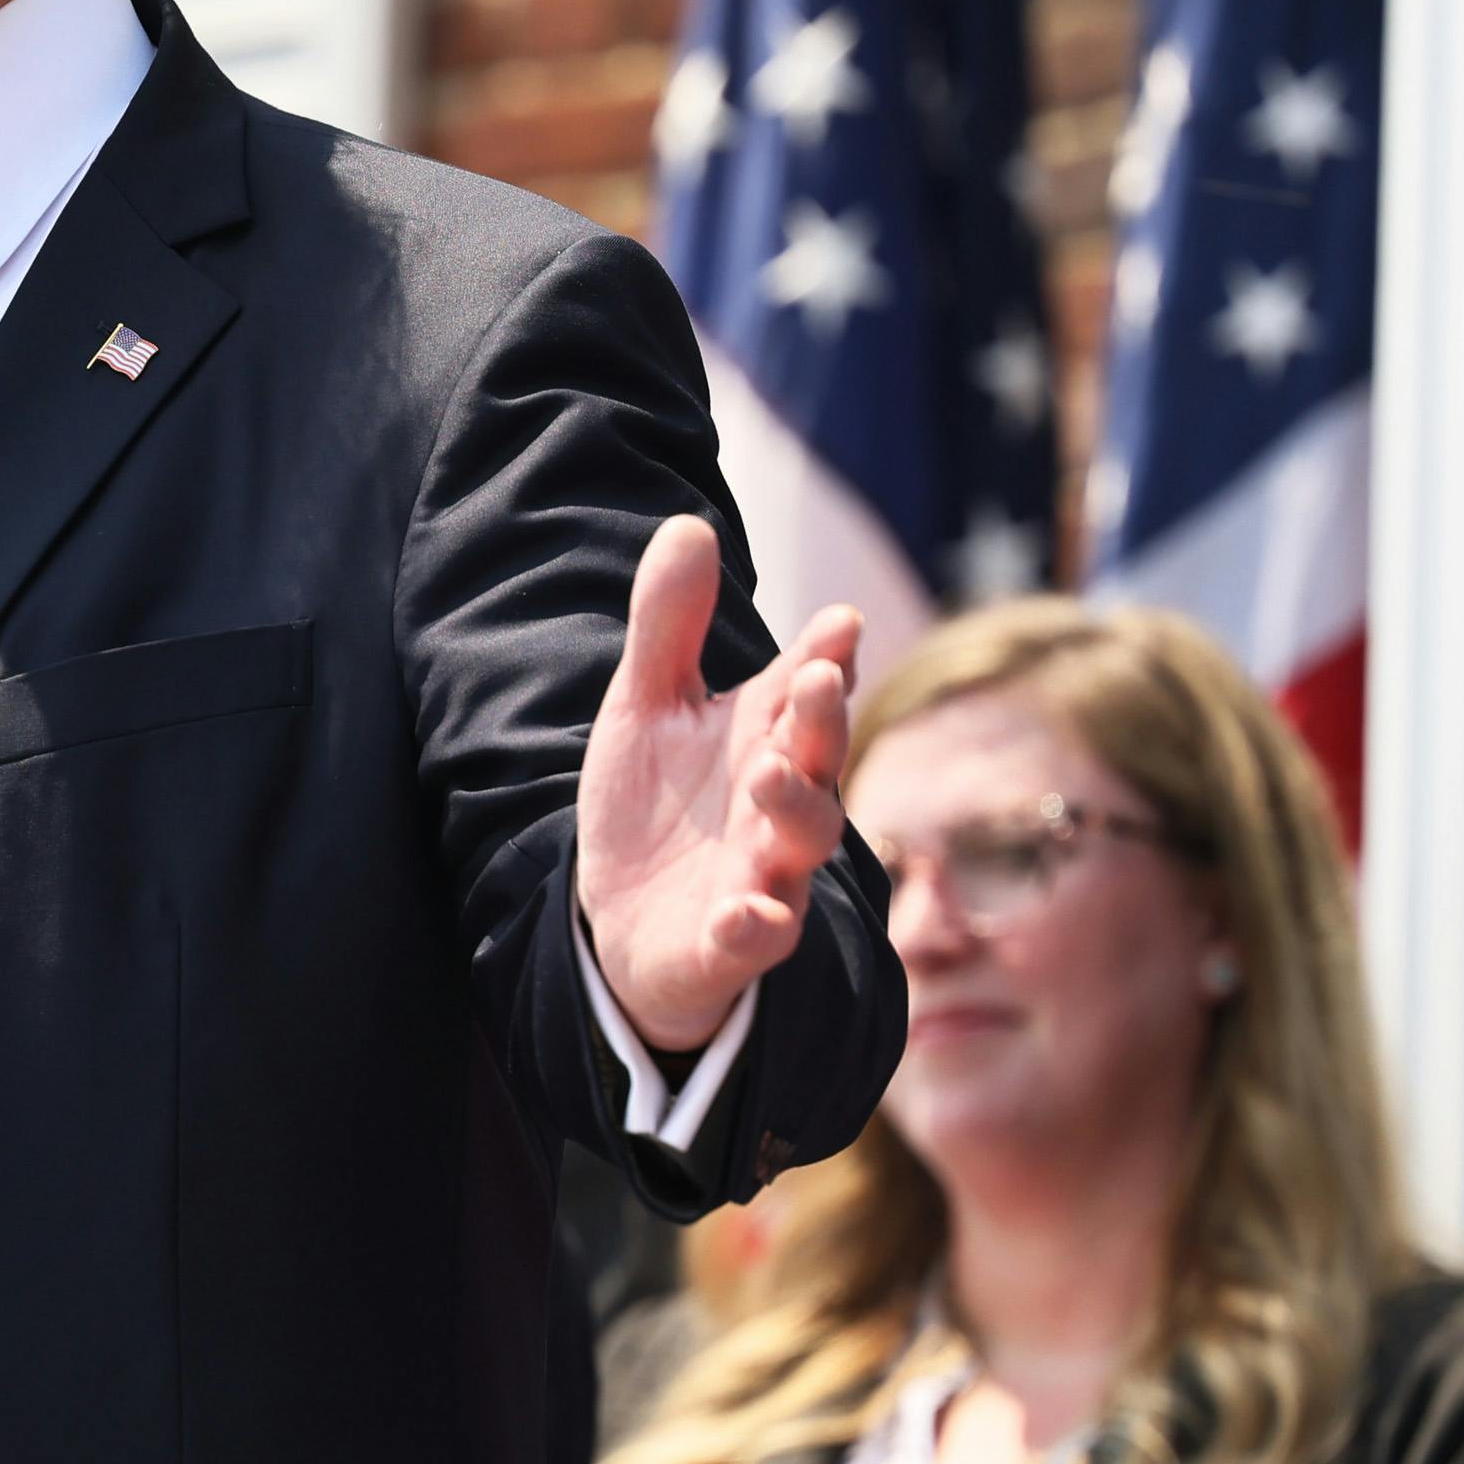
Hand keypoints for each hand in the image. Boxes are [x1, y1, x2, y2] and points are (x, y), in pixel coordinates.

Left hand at [577, 516, 858, 1055]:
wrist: (624, 919)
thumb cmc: (655, 805)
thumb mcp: (645, 706)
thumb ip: (667, 626)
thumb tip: (688, 524)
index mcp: (762, 736)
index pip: (805, 689)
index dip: (824, 657)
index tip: (838, 623)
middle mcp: (779, 801)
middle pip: (817, 757)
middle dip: (818, 720)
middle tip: (811, 680)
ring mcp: (765, 873)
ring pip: (802, 842)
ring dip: (794, 809)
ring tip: (766, 776)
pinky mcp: (735, 940)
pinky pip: (757, 936)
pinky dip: (754, 926)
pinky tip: (743, 913)